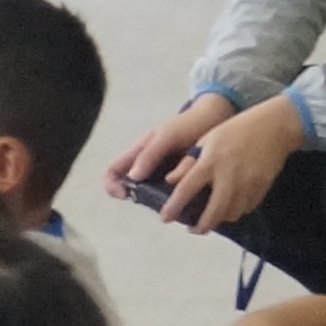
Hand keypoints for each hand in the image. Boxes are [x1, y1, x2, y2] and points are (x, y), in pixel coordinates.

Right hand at [106, 94, 238, 206]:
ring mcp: (160, 175)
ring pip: (149, 196)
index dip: (112, 185)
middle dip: (138, 198)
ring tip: (173, 203)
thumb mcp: (167, 136)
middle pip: (129, 188)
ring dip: (156, 203)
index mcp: (136, 154)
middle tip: (155, 200)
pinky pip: (169, 197)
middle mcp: (145, 167)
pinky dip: (173, 202)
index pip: (111, 173)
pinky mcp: (177, 182)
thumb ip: (149, 154)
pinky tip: (185, 202)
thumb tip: (132, 178)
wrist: (214, 122)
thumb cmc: (187, 125)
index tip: (126, 194)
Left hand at [158, 90, 307, 233]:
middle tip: (192, 229)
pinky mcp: (262, 188)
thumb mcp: (206, 140)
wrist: (274, 127)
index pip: (186, 189)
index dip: (174, 207)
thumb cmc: (235, 130)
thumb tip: (170, 181)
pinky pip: (246, 208)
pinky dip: (235, 211)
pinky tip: (228, 206)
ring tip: (210, 216)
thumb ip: (188, 162)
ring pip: (231, 214)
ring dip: (218, 219)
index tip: (165, 218)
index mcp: (210, 162)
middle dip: (201, 226)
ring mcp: (248, 184)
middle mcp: (229, 176)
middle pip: (213, 212)